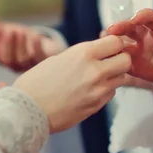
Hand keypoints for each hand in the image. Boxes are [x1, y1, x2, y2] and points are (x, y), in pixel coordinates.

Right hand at [0, 12, 61, 71]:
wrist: (40, 44)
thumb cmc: (17, 38)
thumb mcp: (3, 30)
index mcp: (0, 57)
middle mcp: (12, 63)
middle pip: (6, 59)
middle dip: (6, 44)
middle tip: (9, 30)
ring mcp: (27, 64)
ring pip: (21, 59)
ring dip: (20, 44)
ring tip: (20, 30)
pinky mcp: (41, 61)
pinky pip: (38, 57)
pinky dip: (36, 47)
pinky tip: (35, 36)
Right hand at [14, 35, 131, 132]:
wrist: (26, 111)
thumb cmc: (36, 82)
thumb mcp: (58, 59)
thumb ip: (82, 55)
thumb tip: (98, 52)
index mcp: (83, 54)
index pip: (117, 42)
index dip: (115, 43)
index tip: (109, 46)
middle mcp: (95, 71)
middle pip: (126, 60)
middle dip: (120, 59)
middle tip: (109, 61)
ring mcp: (98, 91)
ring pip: (121, 78)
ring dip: (113, 76)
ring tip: (95, 78)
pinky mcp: (97, 107)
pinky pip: (110, 94)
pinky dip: (105, 90)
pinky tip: (88, 91)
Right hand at [107, 8, 152, 84]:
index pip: (149, 17)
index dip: (142, 16)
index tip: (136, 18)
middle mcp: (146, 36)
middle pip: (131, 27)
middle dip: (122, 27)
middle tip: (112, 30)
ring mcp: (138, 49)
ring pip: (122, 42)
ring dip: (113, 42)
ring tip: (103, 43)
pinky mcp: (134, 63)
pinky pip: (121, 60)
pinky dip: (113, 60)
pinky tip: (105, 60)